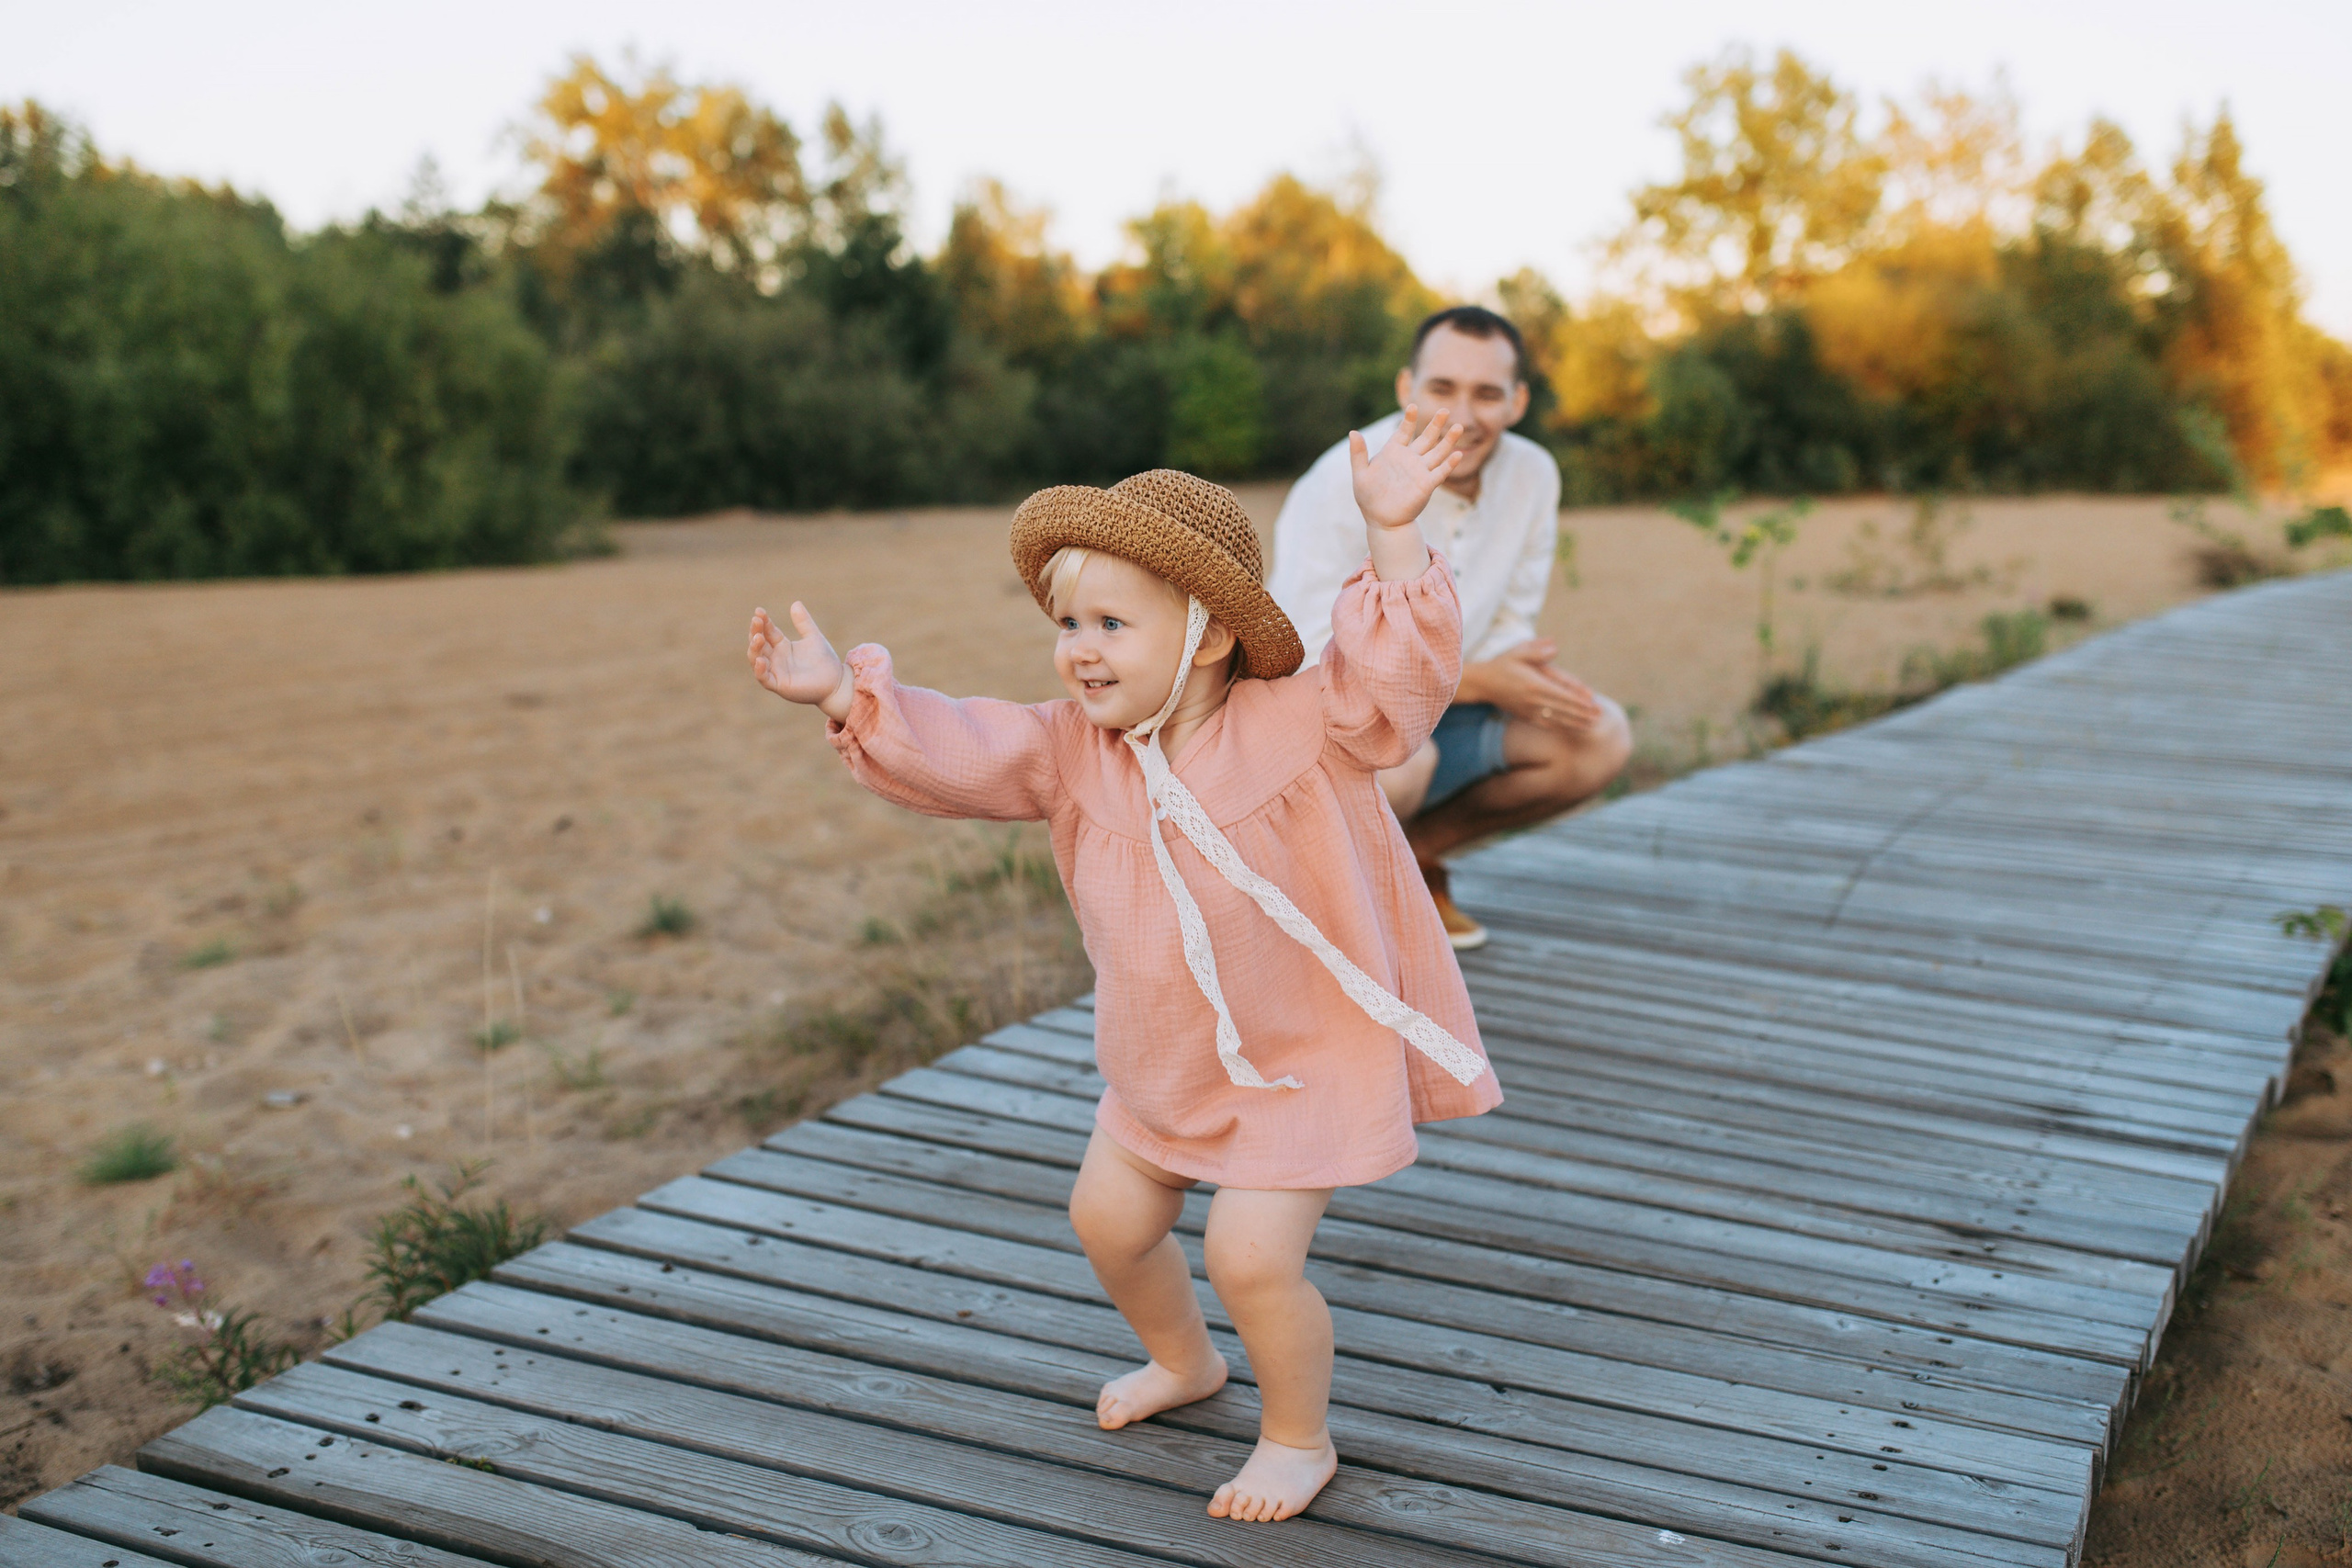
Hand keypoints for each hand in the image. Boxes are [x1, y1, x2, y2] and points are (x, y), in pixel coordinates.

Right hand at [747, 603, 853, 720]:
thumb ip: (804, 622)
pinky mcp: (779, 685)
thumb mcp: (813, 637)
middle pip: (758, 644)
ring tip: (757, 637)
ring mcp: (775, 672)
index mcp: (781, 645)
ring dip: (754, 649)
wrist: (836, 682)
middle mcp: (775, 658)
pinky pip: (764, 678)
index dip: (763, 621)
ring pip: (756, 660)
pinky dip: (760, 670)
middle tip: (756, 621)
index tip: (760, 611)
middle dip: (755, 632)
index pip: (767, 631)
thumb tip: (795, 603)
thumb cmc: (824, 660)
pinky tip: (760, 660)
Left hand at [1347, 404, 1464, 530]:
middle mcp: (1410, 459)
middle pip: (1426, 438)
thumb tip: (1353, 432)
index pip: (1404, 431)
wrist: (1381, 520)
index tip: (1412, 406)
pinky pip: (1440, 472)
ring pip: (1438, 452)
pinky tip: (1457, 454)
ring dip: (1448, 440)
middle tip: (1444, 410)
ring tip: (1459, 427)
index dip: (1409, 419)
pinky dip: (1449, 464)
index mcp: (1394, 452)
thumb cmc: (1369, 497)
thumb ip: (1358, 453)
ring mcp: (1420, 471)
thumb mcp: (1360, 474)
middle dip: (1436, 424)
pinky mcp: (1427, 485)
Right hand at [1465, 641, 1601, 733]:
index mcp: (1535, 684)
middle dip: (1582, 713)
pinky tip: (1571, 730)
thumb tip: (1554, 647)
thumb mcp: (1518, 652)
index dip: (1579, 700)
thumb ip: (1537, 650)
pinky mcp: (1525, 716)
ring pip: (1557, 719)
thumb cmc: (1503, 664)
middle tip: (1599, 717)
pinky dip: (1560, 727)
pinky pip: (1545, 724)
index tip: (1593, 703)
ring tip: (1591, 726)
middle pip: (1563, 709)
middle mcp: (1533, 700)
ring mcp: (1529, 710)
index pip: (1562, 694)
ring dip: (1575, 723)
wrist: (1482, 683)